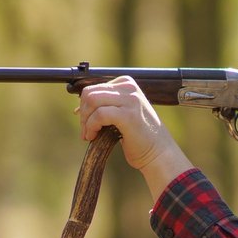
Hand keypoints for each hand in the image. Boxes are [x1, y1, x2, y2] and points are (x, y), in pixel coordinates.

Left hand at [76, 77, 193, 194]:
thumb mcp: (121, 113)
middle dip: (83, 113)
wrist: (158, 153)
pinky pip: (99, 114)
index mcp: (127, 84)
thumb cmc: (138, 136)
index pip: (93, 88)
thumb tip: (78, 108)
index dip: (84, 106)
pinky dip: (91, 126)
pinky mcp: (128, 115)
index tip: (85, 122)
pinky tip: (93, 136)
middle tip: (86, 131)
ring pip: (92, 101)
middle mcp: (129, 87)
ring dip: (85, 120)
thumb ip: (105, 106)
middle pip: (89, 93)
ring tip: (89, 134)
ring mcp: (130, 100)